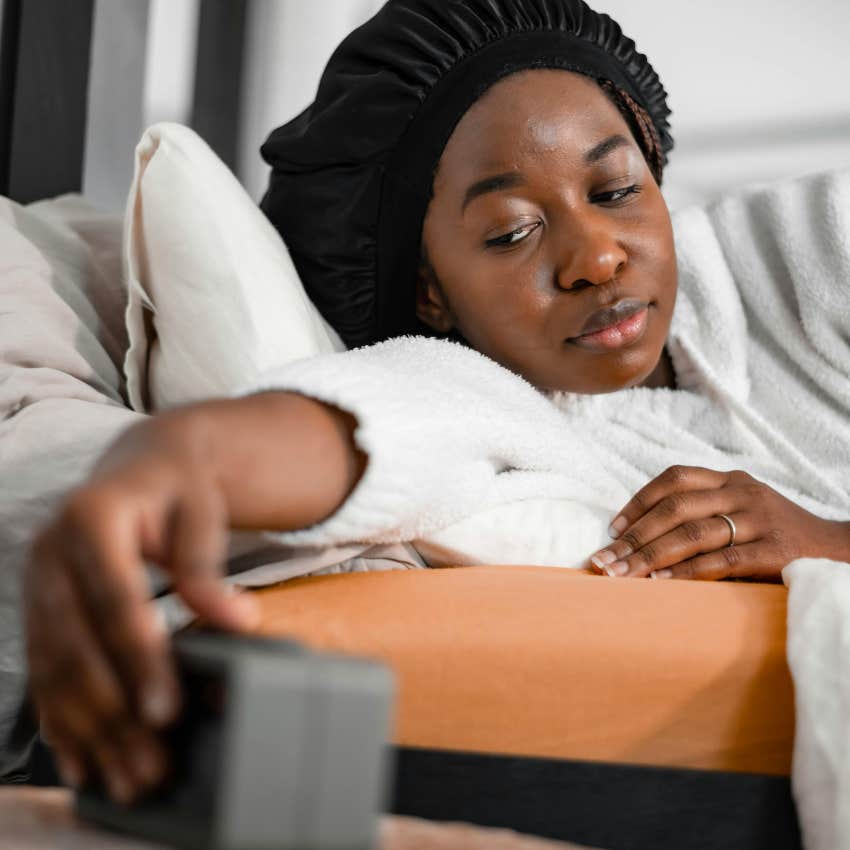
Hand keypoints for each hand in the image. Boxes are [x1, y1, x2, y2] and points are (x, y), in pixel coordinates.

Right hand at [24, 409, 258, 803]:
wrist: (139, 467)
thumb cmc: (177, 488)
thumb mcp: (201, 512)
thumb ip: (207, 567)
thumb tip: (239, 621)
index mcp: (91, 518)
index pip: (115, 600)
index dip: (139, 659)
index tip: (166, 711)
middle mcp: (50, 553)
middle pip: (77, 645)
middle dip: (113, 711)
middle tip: (149, 764)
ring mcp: (36, 583)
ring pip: (55, 669)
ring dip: (88, 730)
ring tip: (126, 777)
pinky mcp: (37, 608)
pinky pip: (43, 672)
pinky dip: (63, 719)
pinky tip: (84, 758)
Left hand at [588, 465, 849, 580]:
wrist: (840, 553)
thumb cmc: (777, 535)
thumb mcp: (743, 510)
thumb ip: (703, 511)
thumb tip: (640, 533)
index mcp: (731, 479)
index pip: (675, 478)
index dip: (639, 501)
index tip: (613, 527)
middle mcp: (744, 493)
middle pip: (676, 507)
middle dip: (635, 535)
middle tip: (604, 560)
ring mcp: (760, 520)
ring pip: (693, 533)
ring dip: (650, 556)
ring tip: (622, 575)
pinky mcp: (774, 552)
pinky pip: (721, 561)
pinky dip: (686, 572)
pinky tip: (660, 584)